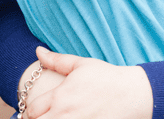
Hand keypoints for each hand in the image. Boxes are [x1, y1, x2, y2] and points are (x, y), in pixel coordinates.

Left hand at [26, 47, 152, 118]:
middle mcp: (66, 114)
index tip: (32, 111)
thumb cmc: (108, 78)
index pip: (32, 109)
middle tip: (40, 117)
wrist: (135, 94)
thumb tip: (38, 51)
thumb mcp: (81, 65)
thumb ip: (57, 60)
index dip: (29, 111)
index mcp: (61, 96)